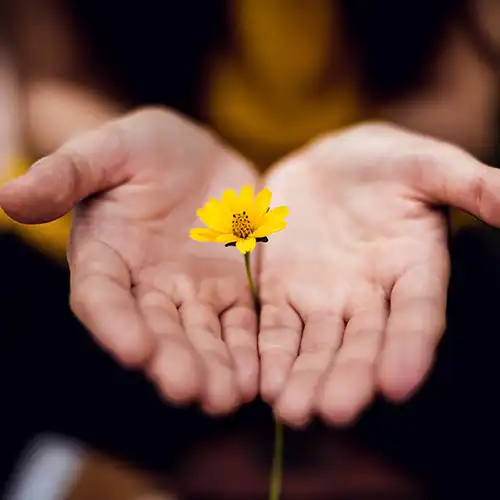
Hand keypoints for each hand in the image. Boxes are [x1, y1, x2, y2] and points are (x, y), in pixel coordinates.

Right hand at [0, 108, 258, 413]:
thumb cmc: (143, 149)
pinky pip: (240, 324)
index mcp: (106, 257)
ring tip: (227, 396)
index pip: (102, 297)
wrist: (196, 156)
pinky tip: (257, 376)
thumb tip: (10, 196)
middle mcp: (146, 286)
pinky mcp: (230, 290)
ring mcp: (191, 292)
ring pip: (201, 336)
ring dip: (213, 367)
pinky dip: (247, 349)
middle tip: (188, 389)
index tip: (134, 350)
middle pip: (156, 330)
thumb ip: (68, 174)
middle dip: (171, 360)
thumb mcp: (108, 150)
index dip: (114, 324)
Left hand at [259, 123, 499, 426]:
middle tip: (333, 412)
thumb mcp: (427, 165)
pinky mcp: (284, 291)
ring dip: (306, 378)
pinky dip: (271, 353)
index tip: (398, 384)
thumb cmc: (385, 162)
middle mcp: (370, 296)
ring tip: (293, 411)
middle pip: (362, 344)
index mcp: (413, 270)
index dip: (409, 348)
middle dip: (349, 377)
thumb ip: (470, 186)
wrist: (327, 163)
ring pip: (317, 345)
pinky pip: (277, 326)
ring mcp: (324, 298)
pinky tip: (264, 383)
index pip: (416, 316)